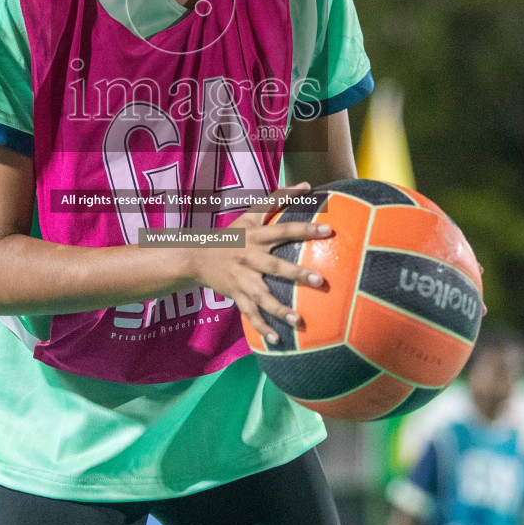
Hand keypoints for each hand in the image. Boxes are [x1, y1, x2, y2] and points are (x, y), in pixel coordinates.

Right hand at [187, 181, 330, 345]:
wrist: (194, 258)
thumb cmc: (231, 235)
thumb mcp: (250, 216)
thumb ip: (278, 199)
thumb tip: (306, 184)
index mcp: (254, 237)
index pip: (283, 230)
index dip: (305, 228)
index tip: (329, 229)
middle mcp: (248, 258)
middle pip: (274, 266)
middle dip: (296, 274)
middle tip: (320, 281)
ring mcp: (241, 279)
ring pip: (261, 295)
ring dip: (279, 309)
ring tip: (298, 320)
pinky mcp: (236, 296)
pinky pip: (250, 314)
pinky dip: (262, 327)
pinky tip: (277, 340)